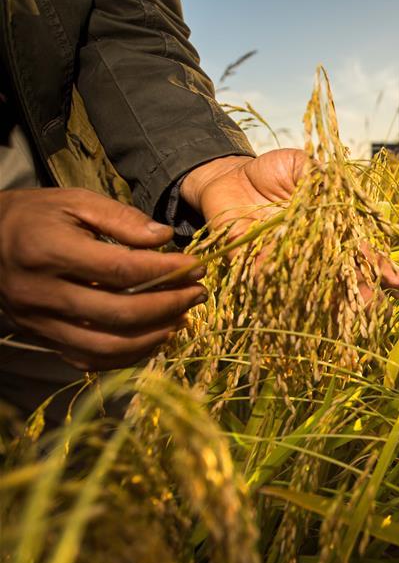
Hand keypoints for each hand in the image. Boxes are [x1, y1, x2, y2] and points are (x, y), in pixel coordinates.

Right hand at [0, 188, 206, 369]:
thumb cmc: (36, 216)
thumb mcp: (76, 202)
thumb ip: (122, 218)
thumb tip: (165, 238)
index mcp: (49, 251)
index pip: (122, 270)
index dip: (166, 272)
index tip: (197, 267)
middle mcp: (41, 293)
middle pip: (119, 313)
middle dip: (169, 306)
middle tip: (198, 294)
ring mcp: (40, 322)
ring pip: (107, 347)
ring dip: (153, 336)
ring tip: (182, 318)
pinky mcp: (42, 339)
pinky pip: (90, 360)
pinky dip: (128, 355)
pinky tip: (154, 337)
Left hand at [182, 149, 398, 297]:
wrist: (229, 175)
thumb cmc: (272, 171)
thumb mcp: (303, 165)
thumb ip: (322, 178)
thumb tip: (344, 194)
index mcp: (329, 228)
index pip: (360, 251)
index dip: (380, 267)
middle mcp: (310, 250)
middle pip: (340, 276)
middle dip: (360, 291)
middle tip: (377, 307)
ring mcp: (284, 258)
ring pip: (309, 282)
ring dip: (326, 296)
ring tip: (346, 310)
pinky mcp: (251, 260)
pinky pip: (264, 272)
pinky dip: (275, 277)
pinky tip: (292, 288)